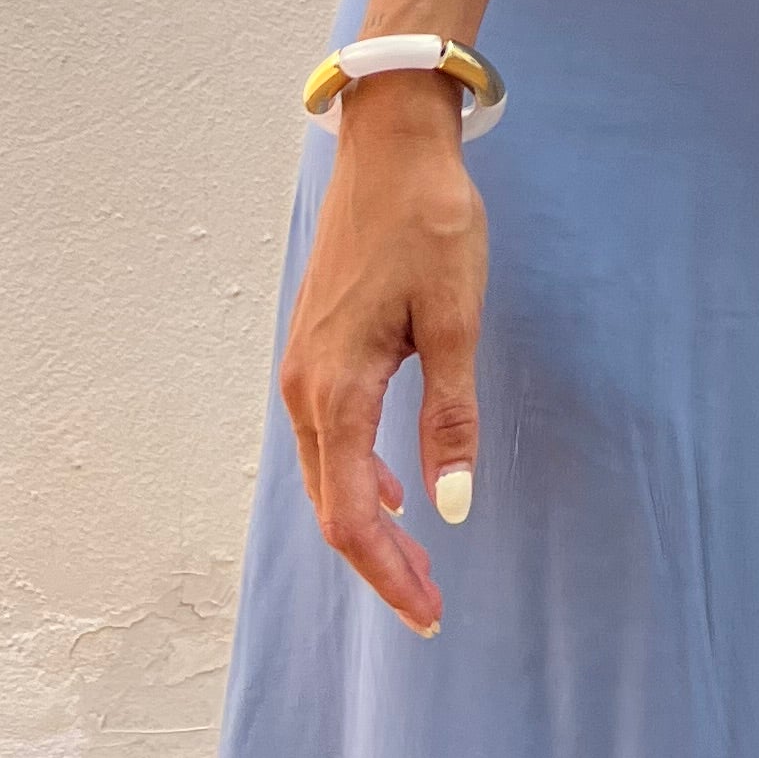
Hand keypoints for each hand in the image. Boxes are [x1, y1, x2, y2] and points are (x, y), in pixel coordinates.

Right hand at [277, 66, 487, 634]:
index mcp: (336, 388)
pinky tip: (397, 491)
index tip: (429, 612)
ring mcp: (304, 367)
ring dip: (369, 523)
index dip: (388, 572)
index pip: (352, 514)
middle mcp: (305, 387)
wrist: (391, 146)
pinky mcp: (316, 349)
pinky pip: (329, 438)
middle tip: (431, 605)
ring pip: (328, 475)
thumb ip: (449, 416)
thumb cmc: (429, 224)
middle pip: (333, 506)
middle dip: (379, 562)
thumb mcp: (454, 320)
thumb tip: (450, 506)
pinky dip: (358, 479)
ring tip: (418, 563)